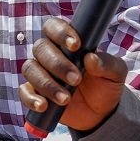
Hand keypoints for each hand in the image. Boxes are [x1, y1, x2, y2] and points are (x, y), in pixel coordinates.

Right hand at [19, 17, 127, 131]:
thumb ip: (107, 63)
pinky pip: (24, 92)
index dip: (60, 32)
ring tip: (66, 99)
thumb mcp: (115, 73)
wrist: (101, 113)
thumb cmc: (105, 85)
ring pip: (30, 68)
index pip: (53, 27)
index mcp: (67, 43)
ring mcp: (40, 73)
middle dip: (57, 64)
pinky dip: (31, 98)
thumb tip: (91, 58)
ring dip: (46, 83)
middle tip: (76, 79)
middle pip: (40, 48)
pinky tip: (43, 105)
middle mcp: (50, 55)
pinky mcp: (35, 93)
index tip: (75, 45)